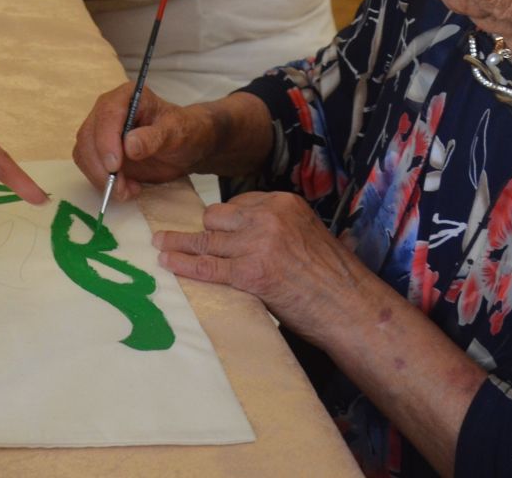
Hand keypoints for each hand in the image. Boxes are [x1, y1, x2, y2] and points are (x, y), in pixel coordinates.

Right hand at [72, 83, 211, 199]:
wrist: (184, 146)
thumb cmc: (183, 132)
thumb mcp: (176, 133)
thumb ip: (154, 137)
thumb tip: (128, 146)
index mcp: (126, 97)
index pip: (107, 115)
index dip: (106, 141)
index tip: (114, 166)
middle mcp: (107, 110)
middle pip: (88, 136)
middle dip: (101, 166)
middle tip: (121, 189)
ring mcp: (100, 130)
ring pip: (84, 153)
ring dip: (100, 178)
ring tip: (127, 191)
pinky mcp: (98, 150)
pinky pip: (89, 166)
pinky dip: (102, 182)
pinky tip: (126, 188)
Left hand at [154, 192, 368, 340]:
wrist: (351, 308)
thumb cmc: (334, 279)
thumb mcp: (309, 236)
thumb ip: (280, 229)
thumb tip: (249, 236)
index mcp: (284, 203)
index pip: (239, 203)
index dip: (225, 221)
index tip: (212, 228)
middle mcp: (268, 217)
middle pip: (217, 217)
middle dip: (205, 232)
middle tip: (182, 238)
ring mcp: (257, 244)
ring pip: (207, 240)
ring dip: (180, 243)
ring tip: (160, 243)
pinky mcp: (250, 273)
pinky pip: (207, 265)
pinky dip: (183, 263)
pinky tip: (167, 261)